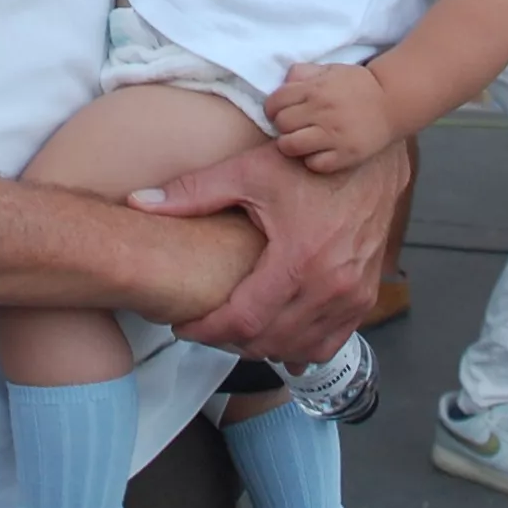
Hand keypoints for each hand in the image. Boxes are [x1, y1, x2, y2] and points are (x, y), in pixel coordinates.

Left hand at [138, 139, 408, 365]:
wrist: (369, 158)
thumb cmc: (307, 164)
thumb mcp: (247, 172)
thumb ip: (191, 192)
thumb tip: (138, 202)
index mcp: (299, 259)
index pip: (243, 321)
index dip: (207, 330)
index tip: (183, 326)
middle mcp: (331, 286)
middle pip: (268, 342)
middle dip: (229, 341)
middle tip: (203, 327)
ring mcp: (353, 297)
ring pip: (298, 349)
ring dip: (263, 348)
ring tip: (234, 331)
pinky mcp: (364, 298)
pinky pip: (329, 342)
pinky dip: (300, 347)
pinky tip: (277, 339)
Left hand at [265, 64, 392, 174]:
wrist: (392, 102)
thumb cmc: (357, 86)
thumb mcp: (330, 70)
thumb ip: (304, 73)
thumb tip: (284, 82)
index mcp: (315, 89)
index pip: (275, 101)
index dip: (272, 108)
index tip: (278, 112)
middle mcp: (322, 111)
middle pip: (281, 124)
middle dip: (282, 126)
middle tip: (293, 126)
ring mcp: (333, 135)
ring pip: (290, 146)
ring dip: (291, 145)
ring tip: (301, 141)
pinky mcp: (345, 155)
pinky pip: (315, 164)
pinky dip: (313, 160)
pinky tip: (319, 152)